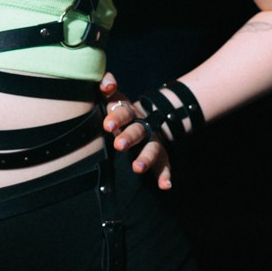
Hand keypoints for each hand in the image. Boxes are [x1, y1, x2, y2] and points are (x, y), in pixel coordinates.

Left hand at [100, 71, 172, 189]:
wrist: (150, 116)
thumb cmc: (123, 110)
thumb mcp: (115, 95)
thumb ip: (107, 85)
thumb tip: (106, 84)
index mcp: (129, 112)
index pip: (123, 112)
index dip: (116, 117)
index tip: (107, 124)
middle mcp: (143, 127)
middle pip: (137, 131)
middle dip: (129, 137)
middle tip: (118, 145)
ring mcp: (154, 141)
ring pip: (152, 149)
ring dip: (145, 158)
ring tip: (137, 168)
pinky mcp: (161, 155)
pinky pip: (164, 166)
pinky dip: (165, 176)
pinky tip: (165, 186)